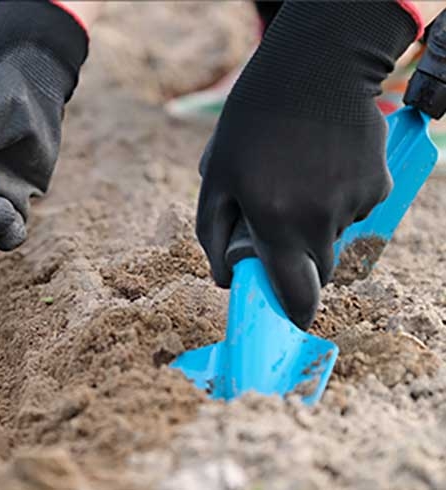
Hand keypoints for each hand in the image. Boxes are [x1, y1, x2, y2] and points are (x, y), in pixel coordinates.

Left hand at [196, 2, 417, 328]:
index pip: (295, 293)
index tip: (289, 319)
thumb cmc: (252, 123)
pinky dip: (338, 199)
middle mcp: (321, 221)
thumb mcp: (216, 175)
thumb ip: (212, 232)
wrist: (313, 68)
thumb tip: (225, 278)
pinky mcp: (378, 185)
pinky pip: (354, 209)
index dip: (293, 312)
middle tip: (279, 222)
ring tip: (297, 177)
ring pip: (334, 236)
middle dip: (297, 258)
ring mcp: (355, 203)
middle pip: (317, 268)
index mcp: (278, 222)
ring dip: (315, 222)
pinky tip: (323, 164)